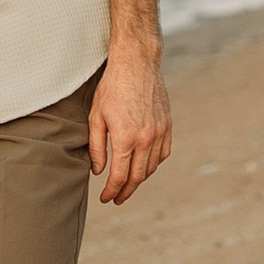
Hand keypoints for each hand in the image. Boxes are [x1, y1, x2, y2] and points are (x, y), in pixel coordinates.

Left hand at [88, 47, 170, 204]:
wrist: (137, 64)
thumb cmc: (112, 88)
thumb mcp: (96, 117)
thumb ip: (97, 147)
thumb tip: (99, 171)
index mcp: (125, 138)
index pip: (120, 176)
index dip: (112, 191)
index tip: (105, 198)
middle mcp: (146, 139)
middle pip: (138, 177)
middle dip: (126, 191)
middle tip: (116, 198)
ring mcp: (159, 133)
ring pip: (151, 167)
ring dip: (140, 180)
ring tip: (128, 184)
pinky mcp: (167, 126)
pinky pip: (163, 154)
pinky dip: (153, 164)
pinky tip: (144, 166)